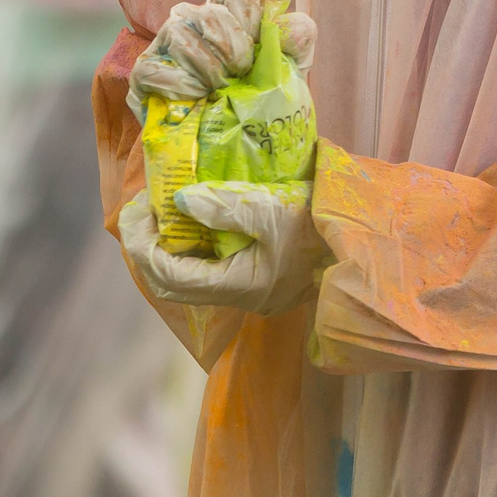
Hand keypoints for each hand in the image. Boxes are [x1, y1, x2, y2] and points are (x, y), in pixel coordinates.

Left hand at [118, 183, 326, 317]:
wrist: (358, 247)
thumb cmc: (318, 227)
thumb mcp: (272, 210)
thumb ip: (224, 207)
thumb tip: (179, 200)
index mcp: (236, 285)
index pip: (170, 275)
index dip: (144, 245)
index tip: (138, 209)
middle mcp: (235, 296)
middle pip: (171, 284)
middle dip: (147, 248)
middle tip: (140, 208)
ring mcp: (245, 290)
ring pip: (187, 279)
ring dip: (166, 248)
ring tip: (159, 211)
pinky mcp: (254, 278)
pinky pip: (206, 270)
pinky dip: (189, 248)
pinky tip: (190, 220)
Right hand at [129, 0, 318, 116]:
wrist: (239, 144)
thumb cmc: (263, 97)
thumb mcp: (292, 66)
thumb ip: (298, 37)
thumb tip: (287, 23)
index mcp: (227, 11)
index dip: (252, 20)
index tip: (260, 50)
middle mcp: (192, 19)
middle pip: (210, 14)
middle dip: (234, 49)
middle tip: (242, 75)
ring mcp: (165, 44)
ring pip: (180, 34)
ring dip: (208, 68)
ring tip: (220, 90)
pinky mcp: (144, 72)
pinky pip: (154, 66)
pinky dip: (181, 84)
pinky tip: (197, 98)